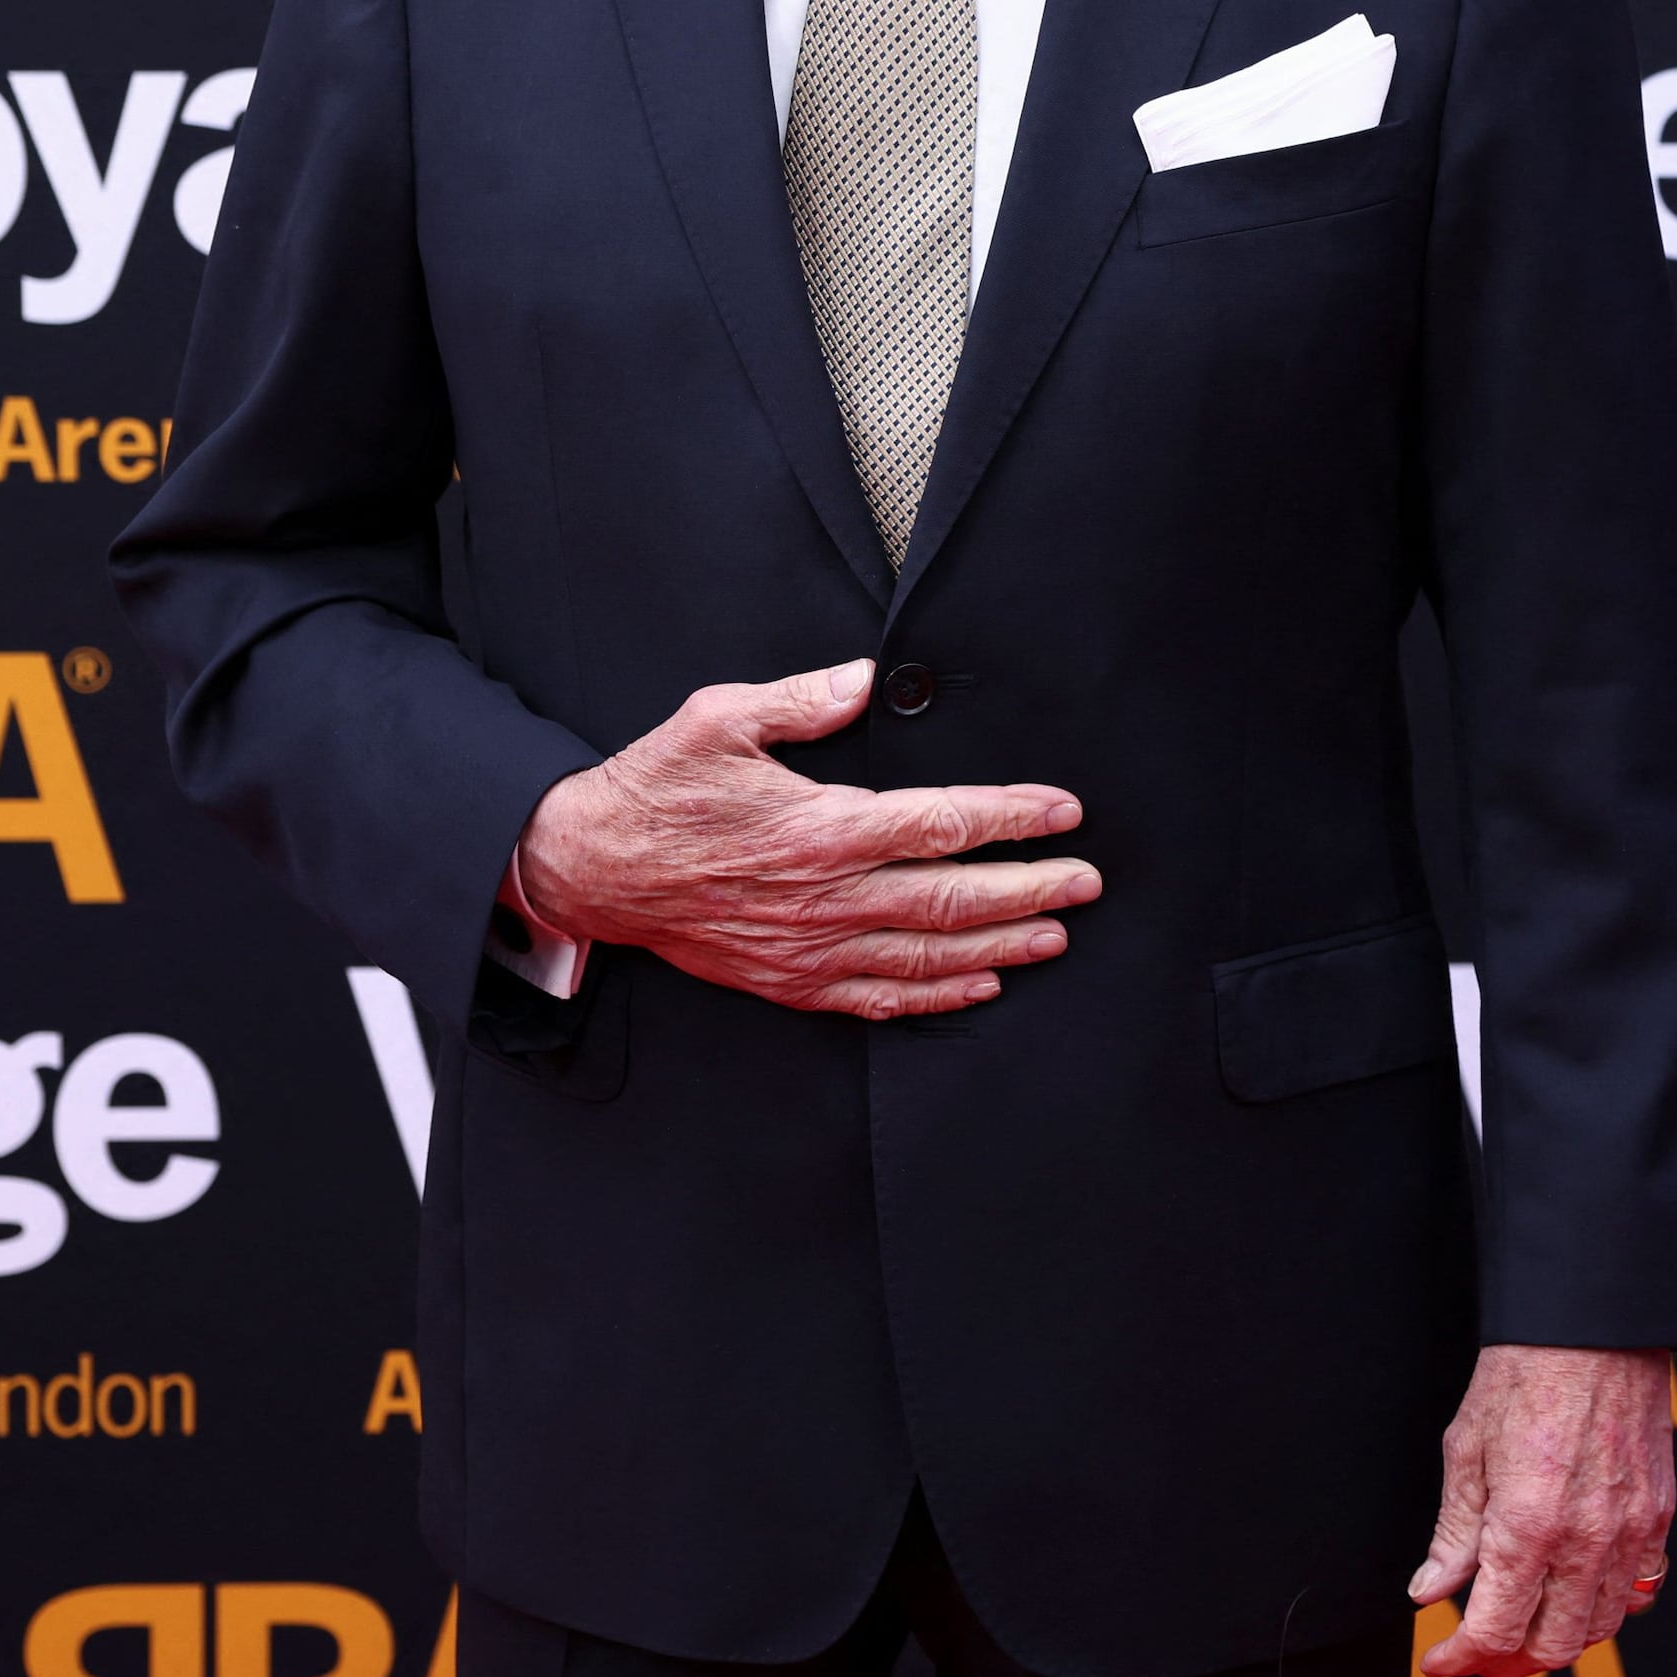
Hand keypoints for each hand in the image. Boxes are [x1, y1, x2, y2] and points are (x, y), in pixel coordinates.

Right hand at [513, 660, 1094, 1019]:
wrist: (590, 868)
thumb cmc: (654, 792)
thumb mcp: (718, 719)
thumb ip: (800, 699)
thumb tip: (863, 681)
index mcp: (822, 826)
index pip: (943, 822)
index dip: (1013, 816)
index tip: (1064, 812)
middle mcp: (827, 894)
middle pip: (954, 898)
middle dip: (1032, 889)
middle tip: (1087, 882)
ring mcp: (811, 945)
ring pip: (928, 954)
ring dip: (1001, 945)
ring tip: (1056, 934)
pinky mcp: (790, 978)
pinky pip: (878, 995)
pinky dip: (936, 994)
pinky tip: (979, 983)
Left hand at [1411, 1345, 1675, 1676]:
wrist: (1595, 1325)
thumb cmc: (1525, 1373)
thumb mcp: (1466, 1450)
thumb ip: (1453, 1532)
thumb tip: (1431, 1591)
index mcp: (1526, 1528)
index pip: (1494, 1632)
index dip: (1459, 1658)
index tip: (1440, 1658)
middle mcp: (1584, 1542)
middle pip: (1551, 1648)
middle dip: (1507, 1660)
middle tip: (1478, 1646)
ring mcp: (1630, 1532)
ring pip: (1600, 1628)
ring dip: (1558, 1636)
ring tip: (1526, 1619)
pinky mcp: (1659, 1515)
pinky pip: (1643, 1589)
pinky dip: (1609, 1605)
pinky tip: (1578, 1588)